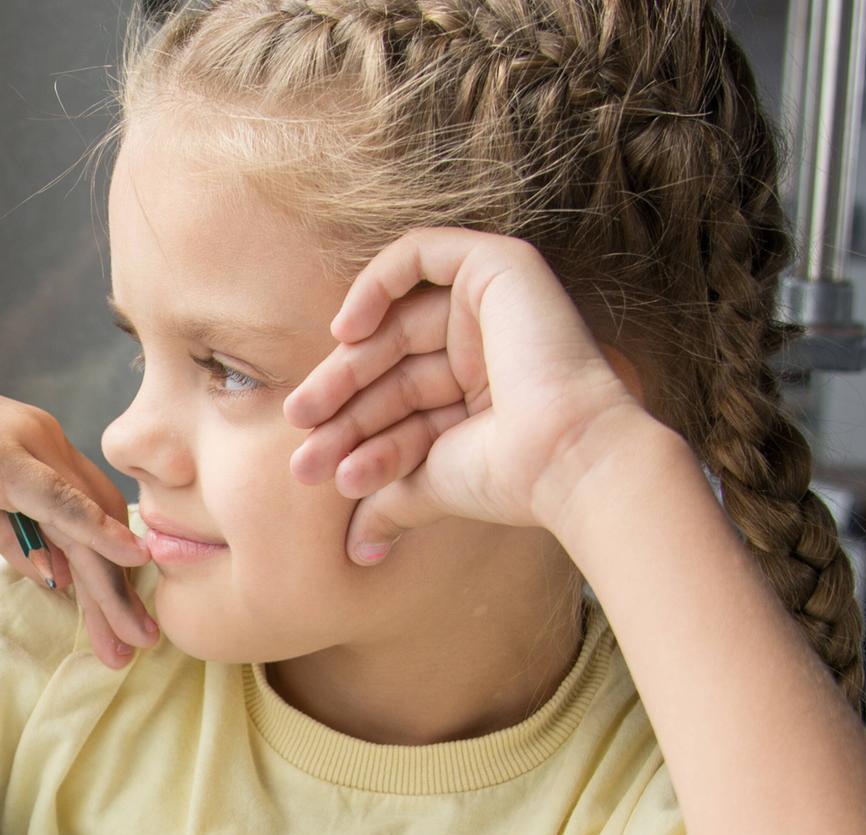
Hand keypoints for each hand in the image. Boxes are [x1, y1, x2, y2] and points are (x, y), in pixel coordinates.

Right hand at [0, 354, 156, 665]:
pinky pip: (62, 500)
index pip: (91, 515)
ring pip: (86, 522)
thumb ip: (13, 538)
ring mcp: (31, 447)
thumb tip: (54, 577)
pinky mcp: (7, 458)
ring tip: (132, 635)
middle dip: (120, 590)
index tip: (122, 618)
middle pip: (100, 523)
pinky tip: (129, 559)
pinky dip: (98, 528)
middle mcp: (48, 444)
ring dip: (112, 583)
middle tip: (141, 642)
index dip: (110, 567)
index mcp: (41, 452)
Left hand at [282, 229, 660, 562]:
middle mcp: (486, 346)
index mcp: (477, 392)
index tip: (315, 475)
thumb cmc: (509, 478)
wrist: (565, 458)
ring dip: (344, 366)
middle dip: (339, 404)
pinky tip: (345, 333)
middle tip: (300, 443)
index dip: (353, 434)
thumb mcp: (430, 483)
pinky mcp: (501, 269)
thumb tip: (358, 550)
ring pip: (396, 322)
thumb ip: (390, 497)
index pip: (397, 402)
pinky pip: (423, 254)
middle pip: (390, 363)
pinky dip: (377, 283)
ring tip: (306, 414)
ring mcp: (494, 306)